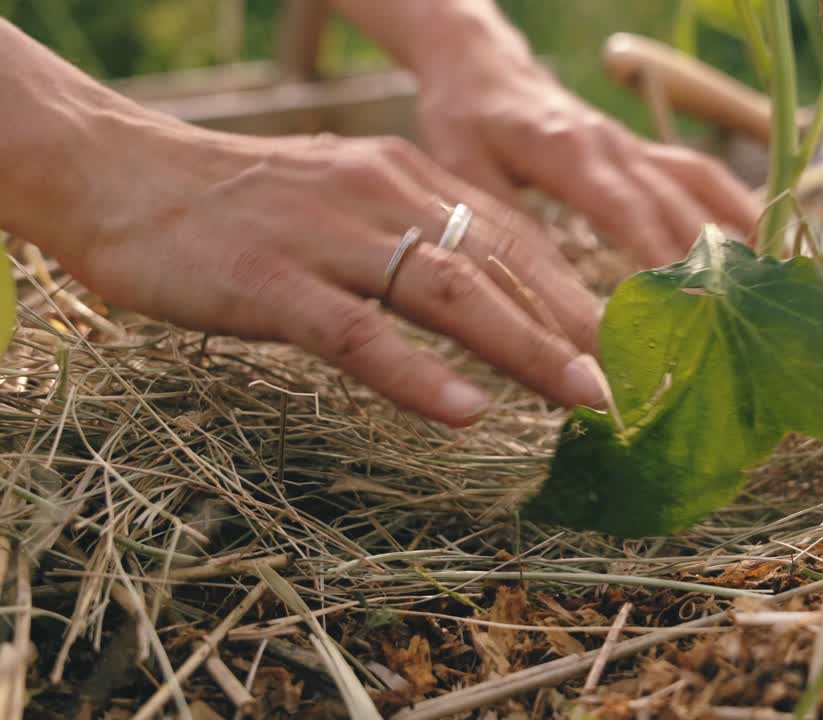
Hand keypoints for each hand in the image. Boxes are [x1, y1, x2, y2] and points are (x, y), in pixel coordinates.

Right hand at [44, 119, 607, 426]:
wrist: (120, 177)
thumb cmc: (242, 206)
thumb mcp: (348, 203)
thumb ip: (416, 238)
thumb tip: (491, 297)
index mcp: (407, 178)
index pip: (515, 235)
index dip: (579, 290)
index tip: (631, 342)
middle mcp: (384, 196)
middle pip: (501, 264)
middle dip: (576, 326)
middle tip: (636, 381)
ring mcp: (330, 237)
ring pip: (448, 293)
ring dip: (524, 349)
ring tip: (584, 397)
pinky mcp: (272, 281)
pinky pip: (358, 332)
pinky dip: (416, 374)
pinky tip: (465, 411)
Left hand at [368, 2, 760, 267]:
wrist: (480, 63)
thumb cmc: (464, 120)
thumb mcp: (464, 174)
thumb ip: (504, 226)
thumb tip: (545, 292)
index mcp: (569, 151)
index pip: (627, 210)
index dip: (659, 258)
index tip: (684, 304)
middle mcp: (614, 146)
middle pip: (677, 205)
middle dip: (707, 262)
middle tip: (731, 318)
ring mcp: (634, 146)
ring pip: (700, 186)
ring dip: (733, 235)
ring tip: (760, 290)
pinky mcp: (643, 151)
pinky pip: (700, 175)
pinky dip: (733, 208)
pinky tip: (757, 245)